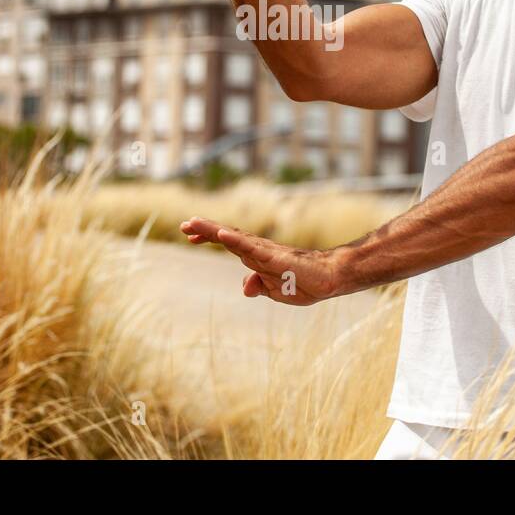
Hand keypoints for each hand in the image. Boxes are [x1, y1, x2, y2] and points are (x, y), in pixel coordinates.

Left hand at [179, 217, 343, 306]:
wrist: (330, 279)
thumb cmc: (304, 281)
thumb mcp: (276, 290)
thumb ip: (259, 286)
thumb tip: (245, 287)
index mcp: (257, 257)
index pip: (229, 243)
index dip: (208, 237)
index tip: (189, 236)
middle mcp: (259, 249)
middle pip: (227, 236)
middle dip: (204, 230)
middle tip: (184, 225)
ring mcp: (266, 252)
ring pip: (236, 238)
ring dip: (214, 230)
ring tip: (195, 223)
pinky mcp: (275, 257)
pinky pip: (252, 248)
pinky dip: (236, 240)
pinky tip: (222, 234)